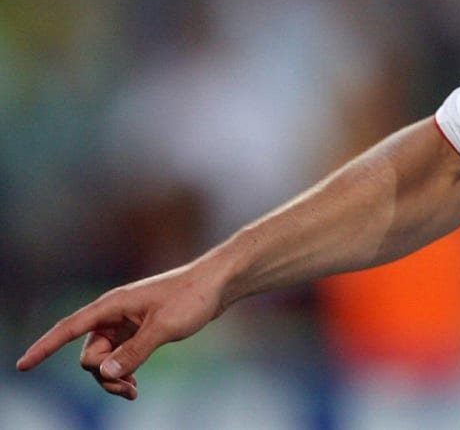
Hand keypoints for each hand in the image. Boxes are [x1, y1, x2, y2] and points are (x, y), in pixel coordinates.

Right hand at [15, 262, 223, 399]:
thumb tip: (106, 372)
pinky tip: (133, 388)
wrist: (218, 284)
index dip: (44, 347)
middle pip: (88, 355)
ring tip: (132, 392)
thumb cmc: (192, 297)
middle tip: (128, 387)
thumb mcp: (164, 327)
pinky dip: (122, 374)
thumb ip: (135, 352)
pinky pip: (118, 359)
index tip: (23, 366)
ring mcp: (125, 324)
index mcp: (112, 305)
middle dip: (102, 375)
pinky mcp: (137, 332)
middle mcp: (113, 314)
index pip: (69, 328)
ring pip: (103, 361)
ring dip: (113, 378)